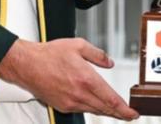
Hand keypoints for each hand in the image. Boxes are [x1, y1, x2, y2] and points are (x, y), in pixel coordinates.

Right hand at [0, 38, 138, 119]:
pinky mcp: (62, 106)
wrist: (28, 65)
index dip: (124, 109)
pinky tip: (96, 105)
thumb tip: (109, 63)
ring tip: (116, 110)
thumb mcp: (78, 45)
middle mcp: (79, 94)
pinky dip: (92, 108)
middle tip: (129, 114)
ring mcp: (70, 102)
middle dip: (119, 113)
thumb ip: (97, 54)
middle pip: (105, 109)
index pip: (110, 99)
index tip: (133, 113)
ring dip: (106, 111)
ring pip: (94, 111)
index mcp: (86, 79)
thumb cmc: (50, 54)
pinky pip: (82, 110)